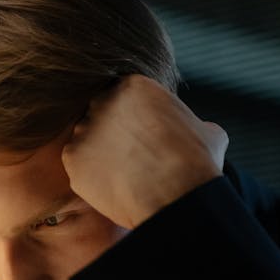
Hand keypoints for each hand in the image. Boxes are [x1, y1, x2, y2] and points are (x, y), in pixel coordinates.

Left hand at [62, 75, 227, 228]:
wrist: (176, 195)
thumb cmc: (196, 162)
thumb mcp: (207, 130)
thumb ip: (191, 122)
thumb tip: (200, 130)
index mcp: (133, 85)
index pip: (124, 98)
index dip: (133, 119)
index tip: (143, 137)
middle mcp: (103, 100)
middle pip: (101, 115)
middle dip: (112, 134)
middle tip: (130, 157)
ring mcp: (84, 129)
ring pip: (87, 141)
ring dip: (100, 155)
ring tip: (123, 175)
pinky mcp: (72, 158)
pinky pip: (78, 166)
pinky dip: (91, 177)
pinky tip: (112, 186)